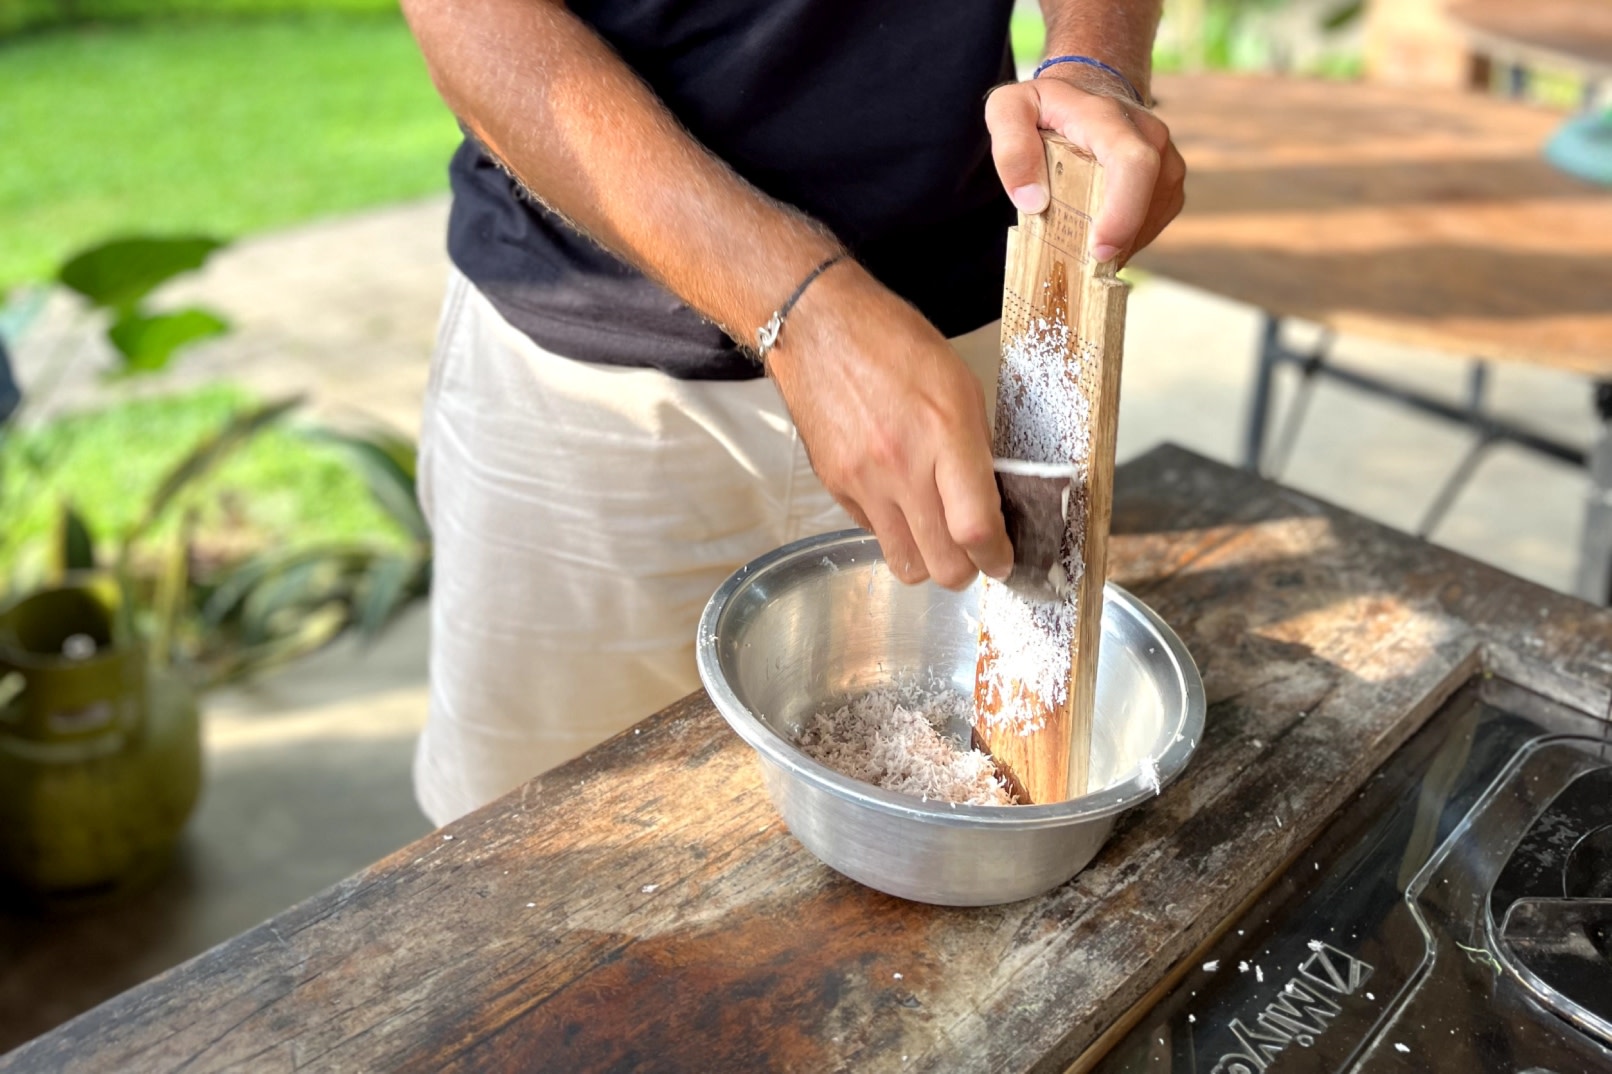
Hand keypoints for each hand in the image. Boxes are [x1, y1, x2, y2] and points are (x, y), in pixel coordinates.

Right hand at [767, 263, 1013, 589]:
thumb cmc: (894, 343)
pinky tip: (897, 496)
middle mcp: (902, 466)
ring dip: (927, 559)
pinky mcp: (835, 486)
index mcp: (944, 434)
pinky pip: (874, 533)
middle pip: (942, 565)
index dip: (996, 557)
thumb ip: (977, 448)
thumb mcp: (960, 385)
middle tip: (973, 553)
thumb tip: (990, 500)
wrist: (819, 327)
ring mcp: (863, 481)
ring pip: (905, 564)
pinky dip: (892, 528)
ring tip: (934, 534)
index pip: (975, 528)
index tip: (1002, 559)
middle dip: (966, 569)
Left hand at [985, 69, 1184, 264]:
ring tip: (1080, 240)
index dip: (1123, 212)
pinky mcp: (1168, 184)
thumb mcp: (1008, 110)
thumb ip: (1011, 149)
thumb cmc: (1044, 106)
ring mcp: (1165, 160)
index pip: (1132, 163)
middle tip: (1079, 261)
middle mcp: (1148, 134)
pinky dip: (1124, 241)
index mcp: (1106, 117)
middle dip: (1114, 241)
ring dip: (1115, 243)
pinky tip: (1097, 233)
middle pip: (1146, 201)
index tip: (1099, 249)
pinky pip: (1150, 226)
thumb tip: (1033, 201)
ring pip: (1148, 220)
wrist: (1086, 93)